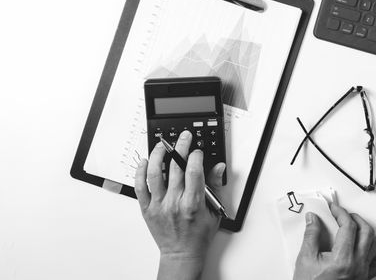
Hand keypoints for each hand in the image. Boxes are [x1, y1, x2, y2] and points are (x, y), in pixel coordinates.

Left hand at [135, 130, 225, 279]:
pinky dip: (140, 171)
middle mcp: (174, 203)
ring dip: (158, 155)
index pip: (193, 171)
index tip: (198, 151)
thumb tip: (218, 167)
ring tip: (162, 145)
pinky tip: (144, 161)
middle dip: (180, 147)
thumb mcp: (214, 211)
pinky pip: (140, 186)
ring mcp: (159, 205)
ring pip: (154, 173)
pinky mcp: (147, 208)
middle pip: (175, 167)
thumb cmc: (198, 235)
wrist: (181, 254)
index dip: (196, 156)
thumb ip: (215, 187)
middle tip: (183, 138)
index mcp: (193, 203)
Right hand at [293, 204, 375, 279]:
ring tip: (352, 226)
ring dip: (365, 231)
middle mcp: (357, 265)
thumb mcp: (305, 259)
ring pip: (374, 244)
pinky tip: (362, 246)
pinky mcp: (365, 278)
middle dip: (355, 218)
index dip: (341, 213)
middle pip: (366, 231)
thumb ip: (311, 235)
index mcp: (342, 259)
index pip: (348, 227)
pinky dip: (373, 250)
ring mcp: (363, 272)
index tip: (333, 209)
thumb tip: (313, 219)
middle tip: (342, 214)